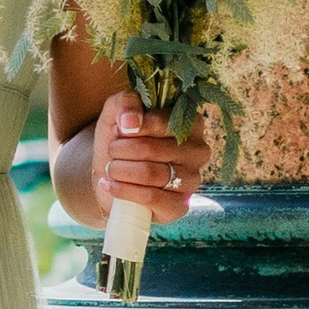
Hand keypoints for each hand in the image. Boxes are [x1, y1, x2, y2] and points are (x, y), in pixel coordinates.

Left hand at [92, 87, 214, 223]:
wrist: (112, 175)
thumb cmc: (121, 139)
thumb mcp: (118, 111)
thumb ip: (126, 102)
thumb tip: (131, 122)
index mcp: (191, 123)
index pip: (161, 122)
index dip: (132, 126)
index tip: (119, 130)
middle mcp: (199, 151)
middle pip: (151, 149)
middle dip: (121, 150)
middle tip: (111, 151)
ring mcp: (192, 180)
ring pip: (150, 173)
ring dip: (120, 170)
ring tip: (110, 167)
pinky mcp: (180, 205)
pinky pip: (151, 198)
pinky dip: (123, 190)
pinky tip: (110, 185)